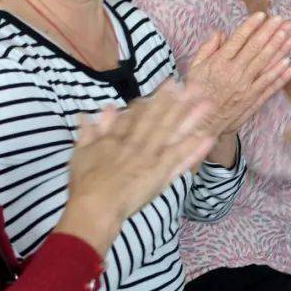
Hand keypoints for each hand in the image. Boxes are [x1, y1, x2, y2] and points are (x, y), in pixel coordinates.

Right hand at [59, 80, 215, 252]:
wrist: (94, 207)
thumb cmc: (85, 184)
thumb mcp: (81, 153)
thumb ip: (89, 131)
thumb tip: (94, 111)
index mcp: (120, 138)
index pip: (140, 114)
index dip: (157, 98)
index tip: (171, 83)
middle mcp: (138, 144)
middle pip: (161, 119)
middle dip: (178, 101)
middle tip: (195, 85)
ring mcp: (152, 158)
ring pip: (173, 134)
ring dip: (191, 119)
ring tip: (207, 104)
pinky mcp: (160, 175)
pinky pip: (180, 160)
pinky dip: (194, 150)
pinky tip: (209, 137)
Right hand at [185, 13, 290, 135]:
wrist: (200, 125)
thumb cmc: (196, 94)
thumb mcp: (193, 69)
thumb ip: (207, 49)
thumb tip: (220, 32)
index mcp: (218, 63)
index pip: (238, 40)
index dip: (251, 26)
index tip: (262, 15)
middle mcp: (234, 73)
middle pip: (255, 49)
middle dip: (270, 32)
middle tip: (282, 20)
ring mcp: (245, 87)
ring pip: (265, 64)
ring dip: (279, 49)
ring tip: (289, 36)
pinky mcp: (252, 100)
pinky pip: (269, 86)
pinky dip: (280, 75)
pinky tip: (289, 64)